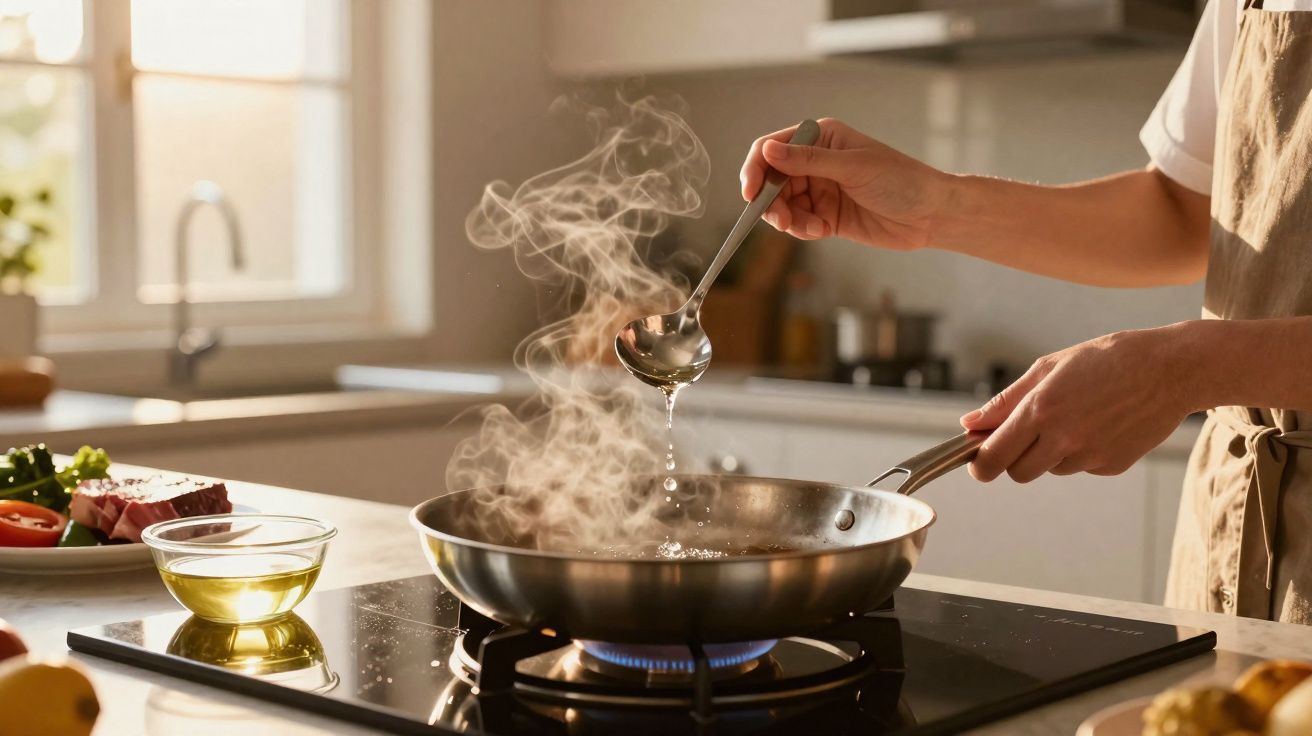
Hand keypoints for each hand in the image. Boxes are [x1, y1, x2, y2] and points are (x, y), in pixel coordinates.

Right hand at [739, 118, 949, 248]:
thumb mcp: (853, 167)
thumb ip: (808, 161)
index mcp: (821, 138)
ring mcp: (820, 189)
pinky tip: (823, 230)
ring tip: (811, 227)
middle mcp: (816, 162)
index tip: (750, 192)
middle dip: (771, 201)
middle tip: (780, 220)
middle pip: (772, 181)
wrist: (930, 215)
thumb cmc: (901, 180)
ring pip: (782, 206)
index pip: (772, 148)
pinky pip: (798, 223)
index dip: (756, 168)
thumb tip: (767, 151)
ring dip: (788, 219)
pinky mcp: (825, 215)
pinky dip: (803, 229)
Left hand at [960, 326, 1196, 482]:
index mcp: (1041, 410)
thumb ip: (1005, 401)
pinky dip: (1081, 452)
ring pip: (1051, 469)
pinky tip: (1099, 423)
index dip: (980, 464)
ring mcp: (1090, 456)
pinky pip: (1081, 467)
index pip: (994, 458)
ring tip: (1075, 415)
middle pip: (1018, 473)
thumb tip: (969, 425)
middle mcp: (1064, 439)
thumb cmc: (1107, 359)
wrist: (1170, 369)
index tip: (978, 461)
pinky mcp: (1112, 466)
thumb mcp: (1049, 368)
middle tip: (1025, 434)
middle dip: (1013, 459)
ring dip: (1050, 452)